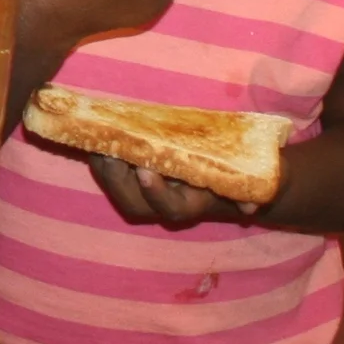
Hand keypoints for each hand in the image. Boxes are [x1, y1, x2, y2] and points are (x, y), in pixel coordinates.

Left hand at [87, 154, 268, 228]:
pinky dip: (98, 155)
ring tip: (99, 142)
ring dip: (104, 169)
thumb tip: (250, 206)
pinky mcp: (129, 176)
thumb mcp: (248, 179)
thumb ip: (250, 191)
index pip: (170, 209)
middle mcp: (164, 203)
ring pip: (117, 191)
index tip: (145, 171)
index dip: (156, 193)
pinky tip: (94, 134)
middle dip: (118, 180)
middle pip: (134, 204)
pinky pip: (108, 173)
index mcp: (192, 203)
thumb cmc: (236, 171)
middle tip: (111, 152)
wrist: (228, 171)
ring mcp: (144, 192)